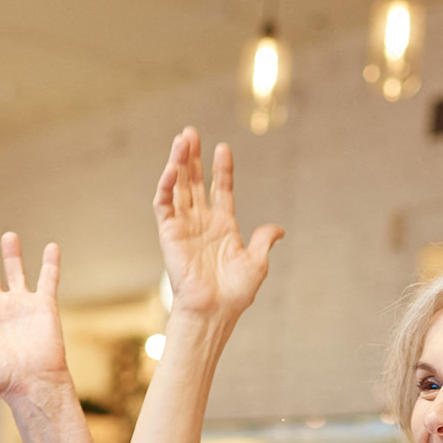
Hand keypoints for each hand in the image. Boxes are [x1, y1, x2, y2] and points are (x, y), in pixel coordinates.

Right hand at [154, 127, 283, 319]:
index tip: (223, 148)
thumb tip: (278, 229)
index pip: (221, 190)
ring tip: (181, 139)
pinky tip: (171, 169)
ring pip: (179, 188)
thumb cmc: (235, 293)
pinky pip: (165, 205)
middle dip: (193, 158)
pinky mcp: (169, 234)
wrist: (214, 310)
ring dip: (178, 164)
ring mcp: (184, 226)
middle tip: (190, 132)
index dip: (221, 169)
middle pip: (195, 182)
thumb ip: (264, 241)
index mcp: (223, 227)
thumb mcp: (256, 264)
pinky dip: (166, 186)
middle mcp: (202, 223)